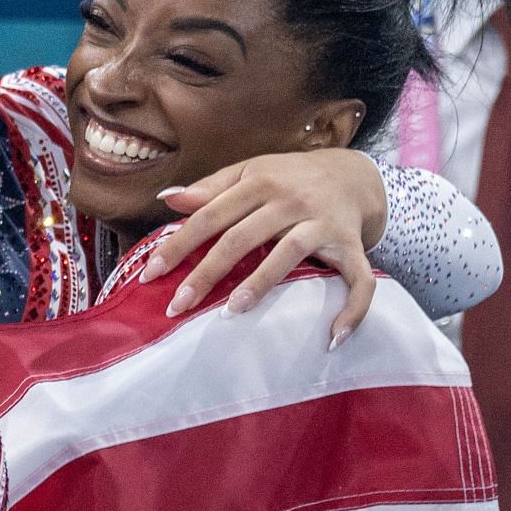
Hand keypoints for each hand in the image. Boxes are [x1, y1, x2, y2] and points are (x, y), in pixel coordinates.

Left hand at [139, 150, 386, 346]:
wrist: (353, 175)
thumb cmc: (289, 178)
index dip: (178, 245)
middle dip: (206, 273)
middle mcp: (291, 201)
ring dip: (260, 284)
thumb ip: (210, 187)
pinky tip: (331, 338)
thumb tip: (168, 200)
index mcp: (260, 182)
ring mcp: (322, 224)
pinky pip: (359, 281)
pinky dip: (351, 310)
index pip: (210, 216)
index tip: (151, 275)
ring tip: (230, 312)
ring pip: (290, 254)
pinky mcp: (352, 247)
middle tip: (176, 306)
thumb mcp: (250, 172)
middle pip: (241, 238)